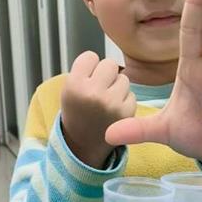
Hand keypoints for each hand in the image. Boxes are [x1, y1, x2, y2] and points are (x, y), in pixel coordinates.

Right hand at [60, 52, 136, 167]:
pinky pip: (132, 95)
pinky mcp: (126, 113)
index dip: (90, 67)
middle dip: (106, 74)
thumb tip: (109, 58)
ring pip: (123, 78)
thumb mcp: (69, 89)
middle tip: (98, 88)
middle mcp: (92, 94)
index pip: (90, 56)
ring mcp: (111, 104)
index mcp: (74, 85)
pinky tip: (114, 111)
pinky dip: (125, 101)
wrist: (83, 144)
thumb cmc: (78, 112)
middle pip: (109, 64)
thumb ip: (84, 70)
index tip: (86, 79)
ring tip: (105, 102)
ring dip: (117, 87)